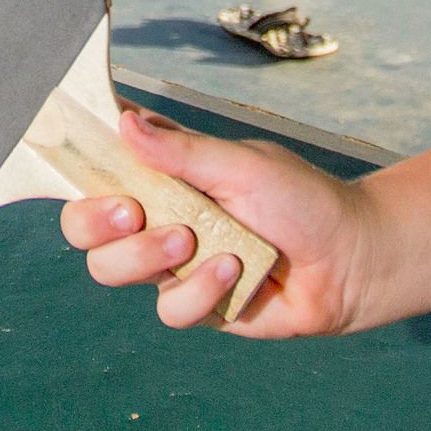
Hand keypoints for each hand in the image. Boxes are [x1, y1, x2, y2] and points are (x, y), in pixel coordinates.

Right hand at [59, 107, 380, 336]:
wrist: (351, 261)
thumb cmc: (303, 200)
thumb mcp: (242, 164)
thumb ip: (181, 150)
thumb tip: (124, 122)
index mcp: (164, 174)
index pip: (98, 167)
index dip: (78, 169)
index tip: (90, 169)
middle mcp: (158, 218)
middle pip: (84, 228)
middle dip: (95, 223)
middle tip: (132, 214)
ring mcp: (173, 265)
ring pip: (113, 270)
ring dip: (149, 257)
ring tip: (195, 242)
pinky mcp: (195, 305)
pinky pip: (169, 308)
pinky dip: (200, 290)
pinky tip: (235, 273)